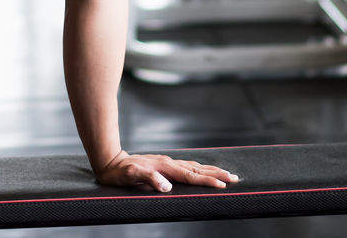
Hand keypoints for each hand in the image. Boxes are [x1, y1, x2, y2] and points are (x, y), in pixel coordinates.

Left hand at [95, 151, 238, 192]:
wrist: (111, 160)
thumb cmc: (120, 172)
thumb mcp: (131, 176)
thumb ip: (148, 179)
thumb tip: (166, 186)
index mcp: (164, 167)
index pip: (190, 176)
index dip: (206, 181)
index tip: (222, 185)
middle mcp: (169, 163)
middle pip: (197, 169)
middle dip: (217, 174)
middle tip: (235, 178)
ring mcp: (168, 162)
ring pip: (194, 166)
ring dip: (211, 170)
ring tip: (226, 174)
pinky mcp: (165, 164)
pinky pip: (187, 166)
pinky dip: (200, 169)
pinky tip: (204, 171)